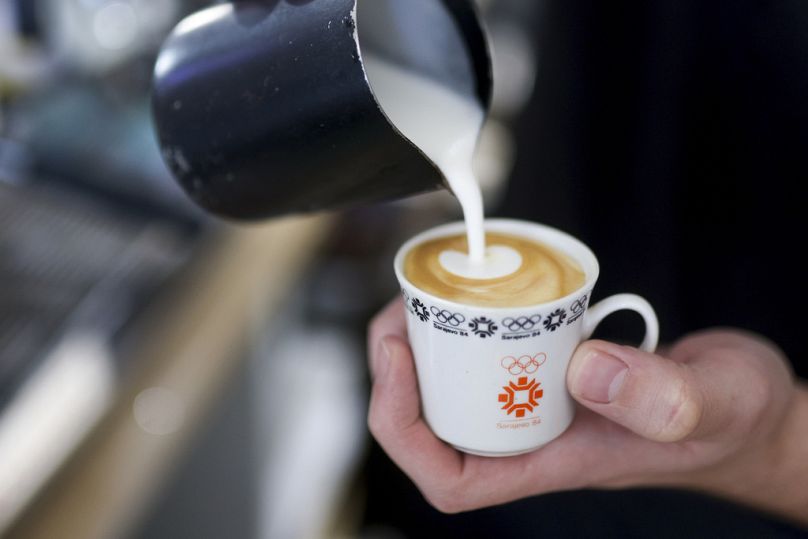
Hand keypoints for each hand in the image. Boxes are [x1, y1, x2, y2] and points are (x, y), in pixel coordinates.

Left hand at [367, 298, 806, 521]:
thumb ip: (663, 396)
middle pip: (435, 424)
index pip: (451, 478)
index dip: (404, 428)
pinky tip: (477, 292)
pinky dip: (473, 326)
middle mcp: (535, 435)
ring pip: (457, 387)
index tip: (399, 363)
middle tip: (402, 310)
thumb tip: (583, 368)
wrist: (749, 406)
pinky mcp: (553, 369)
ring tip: (424, 297)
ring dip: (427, 345)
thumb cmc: (735, 421)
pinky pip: (494, 354)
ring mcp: (541, 402)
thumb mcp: (715, 403)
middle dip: (398, 373)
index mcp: (555, 461)